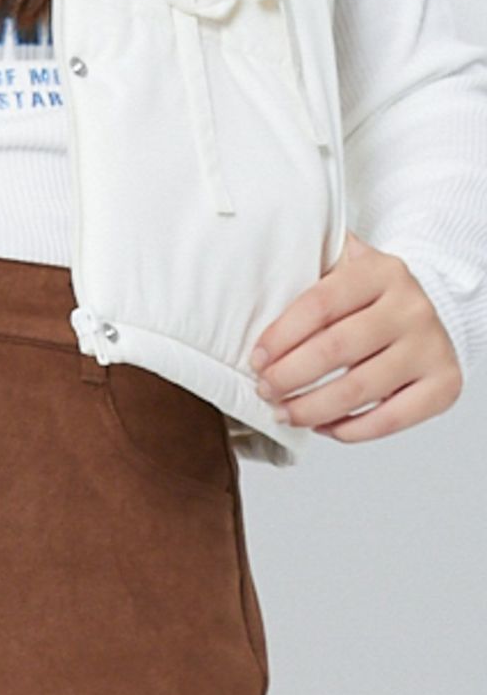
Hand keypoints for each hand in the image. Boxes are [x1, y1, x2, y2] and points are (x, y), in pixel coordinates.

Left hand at [248, 229, 462, 442]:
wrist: (429, 309)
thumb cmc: (367, 294)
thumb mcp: (341, 265)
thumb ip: (306, 267)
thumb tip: (250, 286)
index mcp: (380, 271)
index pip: (320, 305)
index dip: (281, 336)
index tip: (256, 359)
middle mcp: (411, 307)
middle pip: (337, 348)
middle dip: (290, 376)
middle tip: (264, 390)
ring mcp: (431, 346)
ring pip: (360, 388)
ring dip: (312, 407)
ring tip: (283, 413)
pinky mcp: (444, 384)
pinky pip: (391, 418)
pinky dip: (350, 429)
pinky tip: (322, 426)